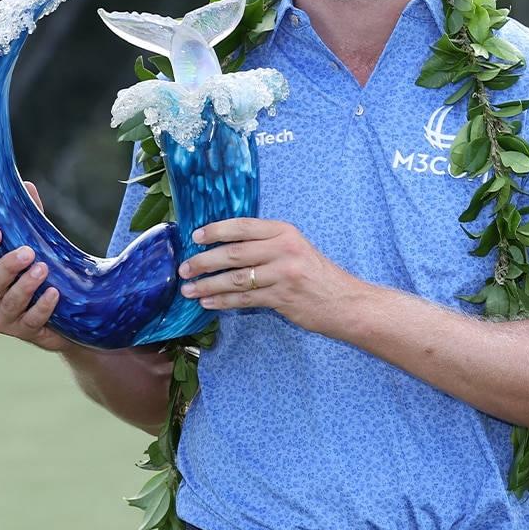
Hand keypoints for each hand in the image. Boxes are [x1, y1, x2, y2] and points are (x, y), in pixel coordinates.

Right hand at [0, 181, 70, 351]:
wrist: (66, 319)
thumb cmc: (45, 276)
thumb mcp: (38, 246)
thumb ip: (30, 220)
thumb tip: (27, 185)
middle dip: (7, 266)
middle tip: (27, 252)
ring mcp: (5, 318)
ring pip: (9, 302)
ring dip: (25, 286)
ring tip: (43, 269)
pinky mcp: (24, 332)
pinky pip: (31, 321)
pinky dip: (42, 307)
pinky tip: (54, 294)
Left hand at [176, 217, 365, 336]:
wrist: (344, 301)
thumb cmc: (315, 274)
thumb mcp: (294, 248)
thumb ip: (265, 244)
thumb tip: (224, 247)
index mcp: (284, 232)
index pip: (243, 226)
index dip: (216, 230)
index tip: (195, 237)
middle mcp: (284, 249)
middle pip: (234, 253)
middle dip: (204, 261)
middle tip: (184, 268)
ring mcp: (284, 274)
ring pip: (236, 278)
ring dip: (208, 285)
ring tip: (189, 289)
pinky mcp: (283, 298)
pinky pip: (245, 299)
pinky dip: (223, 301)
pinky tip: (208, 302)